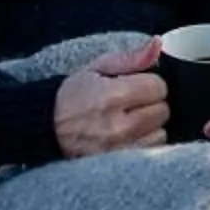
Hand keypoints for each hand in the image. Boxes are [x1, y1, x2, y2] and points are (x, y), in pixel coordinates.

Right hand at [54, 40, 168, 156]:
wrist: (47, 129)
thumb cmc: (73, 96)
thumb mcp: (97, 68)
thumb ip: (131, 58)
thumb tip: (158, 44)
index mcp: (111, 96)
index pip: (158, 86)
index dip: (150, 83)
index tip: (137, 86)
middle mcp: (117, 125)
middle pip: (161, 110)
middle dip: (151, 103)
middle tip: (132, 103)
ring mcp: (118, 149)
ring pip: (160, 133)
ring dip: (150, 126)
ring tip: (130, 121)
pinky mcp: (118, 165)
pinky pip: (150, 152)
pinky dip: (145, 143)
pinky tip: (130, 137)